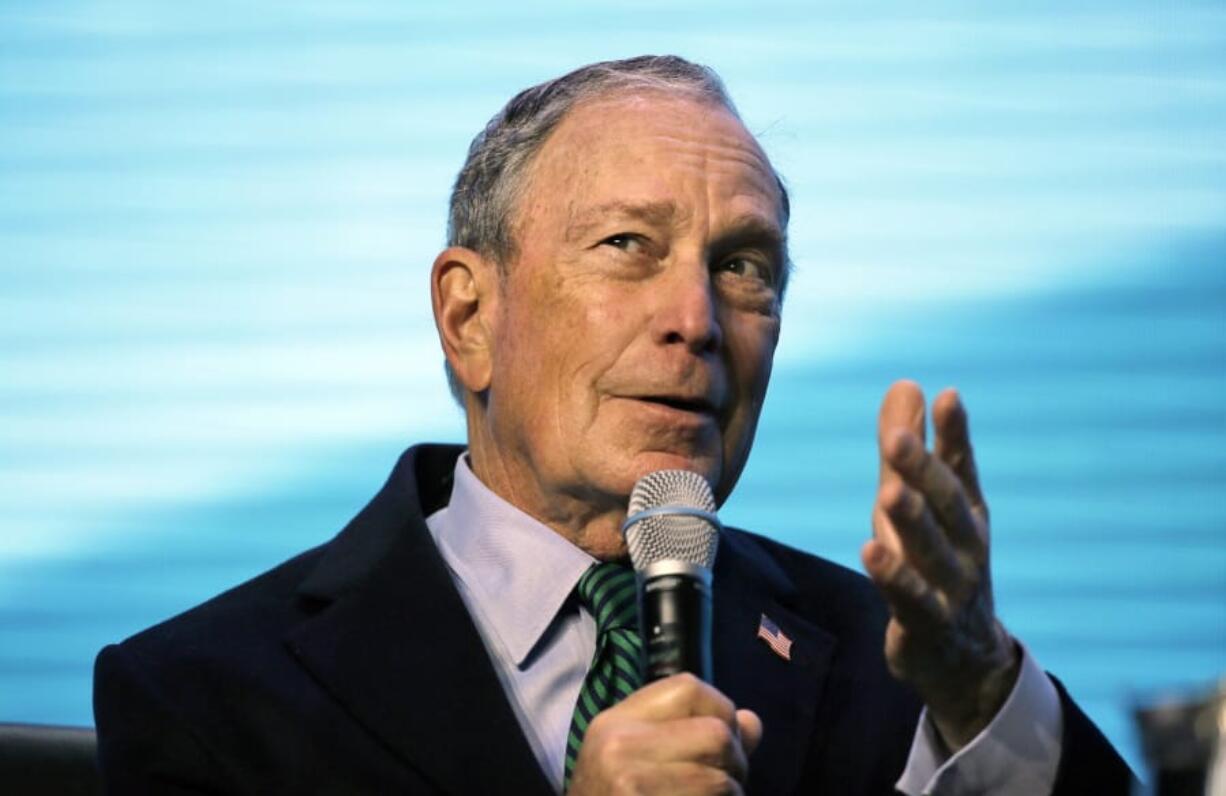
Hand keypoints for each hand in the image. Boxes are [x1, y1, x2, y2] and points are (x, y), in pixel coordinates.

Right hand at [568, 673, 762, 795]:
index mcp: (615, 722)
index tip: (723, 737)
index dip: (721, 709)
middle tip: (727, 780)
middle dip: (736, 760)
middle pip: (715, 734)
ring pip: (721, 780)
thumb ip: (690, 731)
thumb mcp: (632, 755)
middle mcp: (619, 748)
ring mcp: (632, 786)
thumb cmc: (610, 795)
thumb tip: (751, 722)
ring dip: (731, 793)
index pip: (689, 688)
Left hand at [862, 380, 1019, 749]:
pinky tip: (870, 550)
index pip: (961, 467)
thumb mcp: (920, 504)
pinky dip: (893, 575)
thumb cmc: (935, 562)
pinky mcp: (927, 622)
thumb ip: (906, 451)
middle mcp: (967, 544)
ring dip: (912, 521)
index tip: (948, 397)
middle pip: (947, 504)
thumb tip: (904, 382)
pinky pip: (910, 597)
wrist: (962, 657)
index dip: (955, 434)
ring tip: (890, 492)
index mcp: (967, 511)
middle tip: (899, 438)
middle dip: (924, 470)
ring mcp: (952, 586)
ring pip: (932, 550)